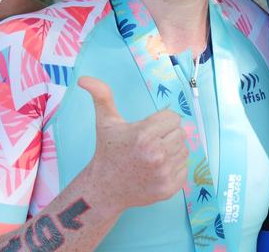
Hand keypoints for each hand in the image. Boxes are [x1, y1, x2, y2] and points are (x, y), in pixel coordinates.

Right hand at [78, 77, 188, 210]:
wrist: (104, 189)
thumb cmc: (107, 152)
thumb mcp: (105, 122)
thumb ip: (101, 96)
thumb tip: (83, 78)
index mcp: (144, 135)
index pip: (173, 117)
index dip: (161, 121)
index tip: (148, 129)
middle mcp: (156, 154)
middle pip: (180, 132)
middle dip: (167, 135)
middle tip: (150, 143)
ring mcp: (163, 173)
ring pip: (184, 150)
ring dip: (172, 150)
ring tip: (152, 156)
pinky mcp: (169, 188)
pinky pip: (184, 168)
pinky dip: (174, 168)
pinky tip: (157, 169)